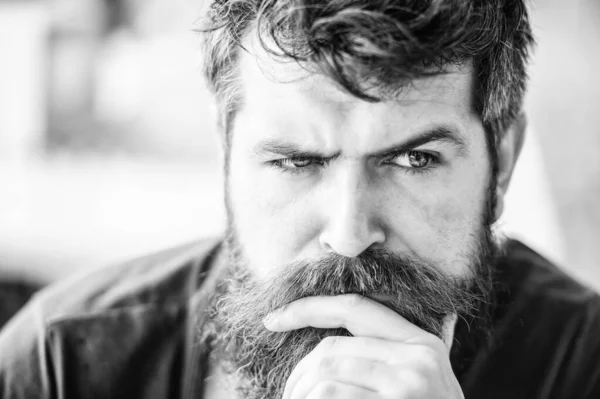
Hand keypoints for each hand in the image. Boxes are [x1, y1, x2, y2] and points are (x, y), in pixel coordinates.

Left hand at [263, 294, 462, 398]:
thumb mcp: (424, 383)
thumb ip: (395, 356)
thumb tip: (348, 345)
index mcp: (422, 342)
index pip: (354, 308)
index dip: (308, 308)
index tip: (272, 319)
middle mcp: (418, 357)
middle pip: (331, 348)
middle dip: (298, 373)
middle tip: (288, 395)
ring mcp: (408, 384)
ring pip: (326, 374)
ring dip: (299, 393)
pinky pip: (331, 397)